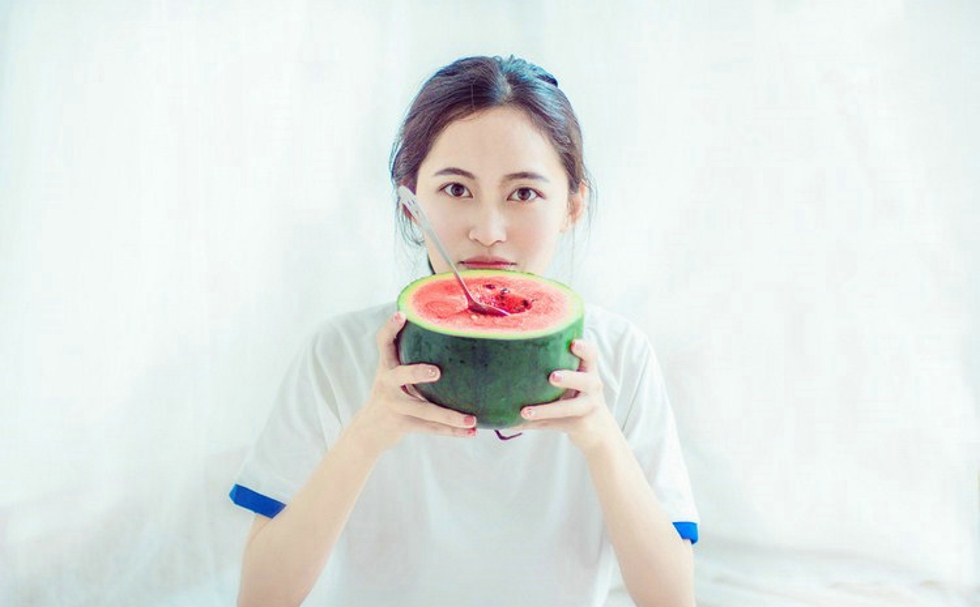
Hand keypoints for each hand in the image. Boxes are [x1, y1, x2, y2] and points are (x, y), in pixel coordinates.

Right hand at [348, 311, 477, 454]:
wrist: (368, 430)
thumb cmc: (390, 395)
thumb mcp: (394, 375)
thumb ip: (411, 359)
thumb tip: (451, 336)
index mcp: (387, 367)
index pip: (384, 343)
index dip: (390, 328)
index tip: (402, 315)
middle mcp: (387, 385)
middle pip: (401, 376)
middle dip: (417, 373)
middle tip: (436, 372)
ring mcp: (395, 406)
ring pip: (424, 411)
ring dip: (449, 416)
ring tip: (471, 420)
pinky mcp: (403, 424)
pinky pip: (432, 428)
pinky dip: (453, 431)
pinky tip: (472, 432)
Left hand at [512, 339, 619, 454]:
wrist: (596, 429)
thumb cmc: (575, 397)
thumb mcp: (570, 383)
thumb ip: (550, 371)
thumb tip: (511, 362)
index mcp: (587, 370)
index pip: (591, 355)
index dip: (584, 349)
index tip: (573, 344)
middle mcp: (592, 386)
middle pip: (585, 381)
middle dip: (569, 378)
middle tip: (553, 377)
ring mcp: (588, 406)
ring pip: (569, 408)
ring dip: (547, 410)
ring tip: (526, 412)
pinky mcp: (579, 424)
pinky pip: (556, 424)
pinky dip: (537, 423)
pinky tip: (519, 422)